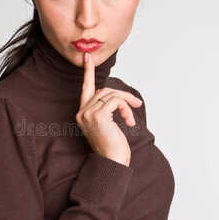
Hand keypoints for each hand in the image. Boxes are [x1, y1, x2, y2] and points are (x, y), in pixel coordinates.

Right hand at [76, 49, 142, 166]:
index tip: (87, 57)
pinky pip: (116, 101)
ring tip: (131, 118)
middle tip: (136, 105)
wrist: (112, 162)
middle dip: (123, 96)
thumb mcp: (107, 124)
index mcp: (82, 114)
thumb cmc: (112, 146)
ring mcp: (88, 113)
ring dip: (127, 103)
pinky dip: (126, 108)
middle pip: (104, 90)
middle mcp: (82, 112)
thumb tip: (116, 96)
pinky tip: (129, 121)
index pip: (85, 88)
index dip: (87, 72)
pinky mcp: (98, 115)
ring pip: (112, 94)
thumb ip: (106, 108)